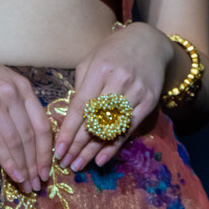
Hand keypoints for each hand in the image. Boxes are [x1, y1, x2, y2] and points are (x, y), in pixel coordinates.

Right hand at [0, 38, 52, 190]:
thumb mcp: (0, 83)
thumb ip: (15, 104)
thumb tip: (25, 139)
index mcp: (23, 87)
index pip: (42, 125)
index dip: (46, 151)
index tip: (47, 170)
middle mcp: (13, 93)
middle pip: (31, 136)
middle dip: (37, 164)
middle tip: (38, 185)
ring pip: (16, 141)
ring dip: (24, 167)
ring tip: (26, 185)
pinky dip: (7, 161)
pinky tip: (13, 175)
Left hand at [55, 22, 171, 173]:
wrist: (150, 43)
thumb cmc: (114, 51)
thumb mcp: (91, 60)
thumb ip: (81, 86)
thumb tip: (70, 118)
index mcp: (101, 69)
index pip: (81, 107)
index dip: (68, 131)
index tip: (58, 149)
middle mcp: (119, 81)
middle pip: (95, 121)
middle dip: (77, 145)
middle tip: (65, 163)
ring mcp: (136, 93)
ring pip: (111, 128)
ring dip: (93, 150)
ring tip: (78, 165)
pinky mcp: (149, 102)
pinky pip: (128, 129)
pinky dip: (114, 146)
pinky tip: (101, 159)